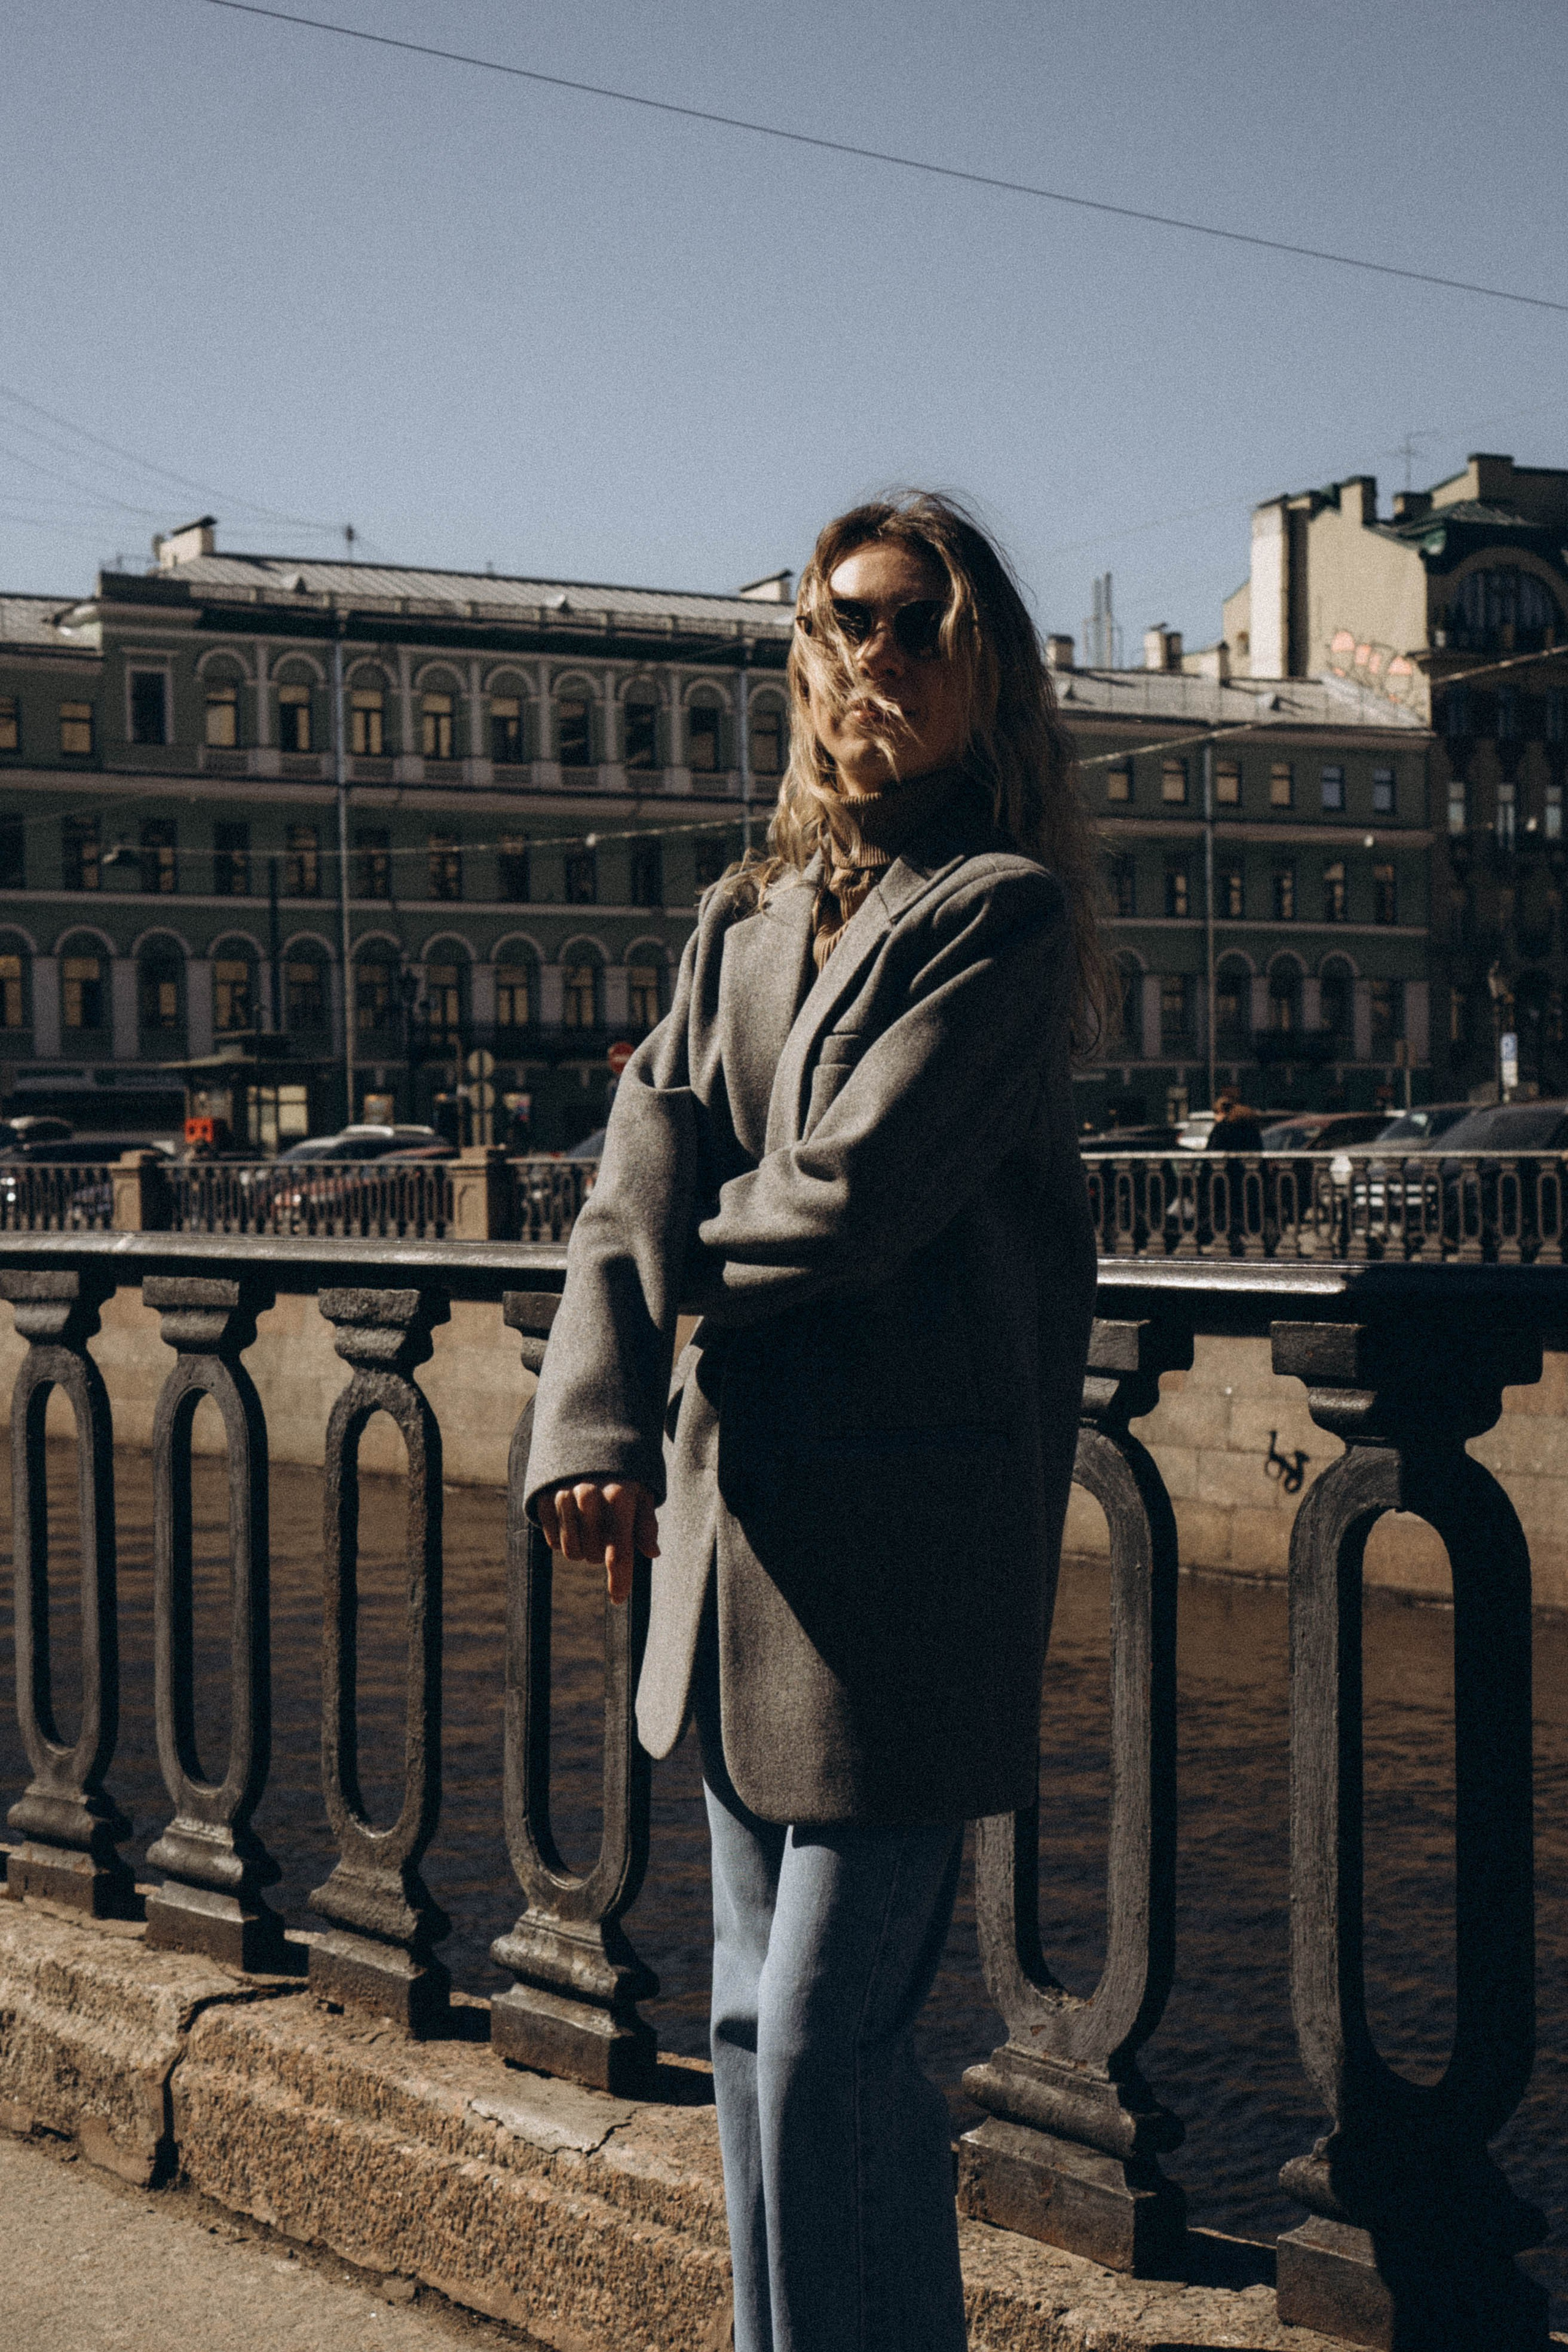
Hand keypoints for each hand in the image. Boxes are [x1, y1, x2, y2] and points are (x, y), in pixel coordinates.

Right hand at [537, 1480, 658, 1606]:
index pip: (618, 1552)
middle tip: (607, 1534)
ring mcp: (563, 1496)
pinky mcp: (543, 1498)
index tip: (618, 1598)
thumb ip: (646, 1524)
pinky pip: (552, 1541)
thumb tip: (652, 1553)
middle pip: (593, 1556)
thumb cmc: (621, 1474)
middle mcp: (589, 1496)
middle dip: (602, 1553)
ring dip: (582, 1548)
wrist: (586, 1440)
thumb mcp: (641, 1493)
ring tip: (590, 1525)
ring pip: (571, 1552)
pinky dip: (564, 1538)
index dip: (619, 1581)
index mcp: (619, 1497)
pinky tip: (572, 1519)